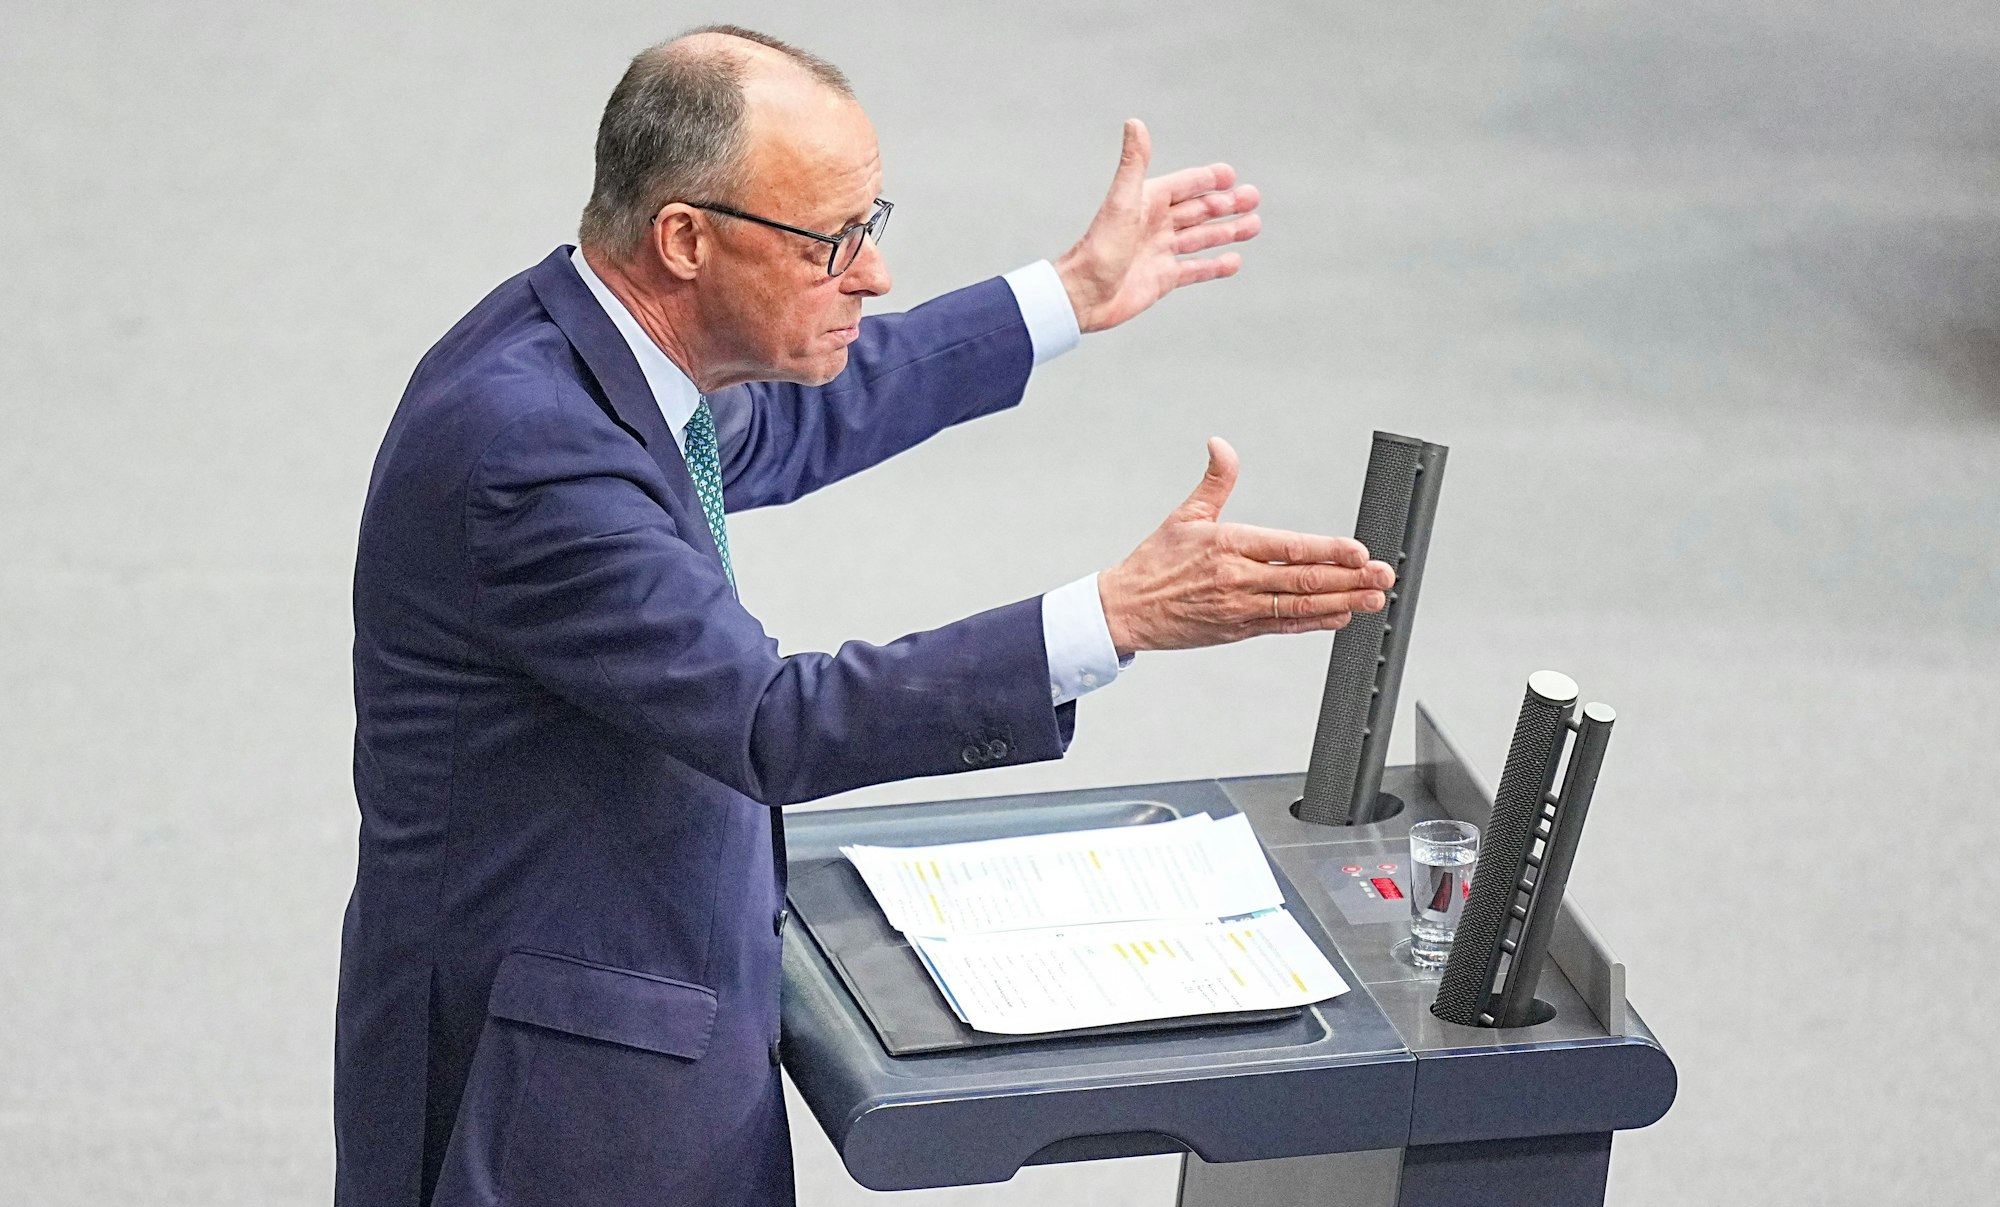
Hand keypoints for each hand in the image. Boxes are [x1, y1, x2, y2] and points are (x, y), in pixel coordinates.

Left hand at [1052, 119, 1261, 333]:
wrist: (1083, 296)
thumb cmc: (1099, 248)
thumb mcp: (1122, 202)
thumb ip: (1133, 163)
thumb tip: (1135, 122)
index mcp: (1147, 203)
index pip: (1184, 185)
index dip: (1207, 179)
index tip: (1231, 175)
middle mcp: (1155, 225)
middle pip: (1198, 210)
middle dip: (1226, 204)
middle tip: (1253, 198)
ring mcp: (1160, 252)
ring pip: (1201, 238)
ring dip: (1227, 231)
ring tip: (1254, 225)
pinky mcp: (1163, 278)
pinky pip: (1195, 270)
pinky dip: (1215, 265)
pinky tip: (1234, 260)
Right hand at [1098, 439, 1394, 656]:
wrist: (1125, 609)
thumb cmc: (1154, 563)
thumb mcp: (1185, 515)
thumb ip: (1215, 480)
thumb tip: (1221, 445)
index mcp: (1228, 544)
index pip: (1288, 547)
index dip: (1328, 550)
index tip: (1358, 550)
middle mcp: (1237, 578)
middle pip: (1304, 579)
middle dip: (1349, 578)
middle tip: (1382, 575)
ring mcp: (1240, 607)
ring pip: (1301, 606)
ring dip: (1342, 602)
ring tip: (1373, 598)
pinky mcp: (1238, 630)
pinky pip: (1285, 625)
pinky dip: (1315, 622)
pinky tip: (1341, 615)